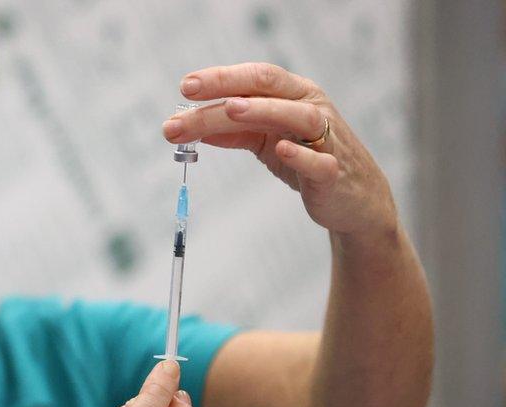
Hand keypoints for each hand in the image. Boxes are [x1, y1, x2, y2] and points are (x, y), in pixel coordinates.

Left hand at [162, 62, 397, 240]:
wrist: (350, 199)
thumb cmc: (306, 162)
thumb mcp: (265, 142)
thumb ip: (234, 132)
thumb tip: (191, 126)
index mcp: (294, 96)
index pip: (255, 77)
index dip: (221, 77)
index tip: (186, 85)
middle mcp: (311, 108)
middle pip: (269, 87)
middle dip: (228, 85)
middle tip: (189, 92)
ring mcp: (326, 139)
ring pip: (298, 116)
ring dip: (263, 109)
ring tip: (230, 108)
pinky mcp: (334, 173)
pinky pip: (320, 161)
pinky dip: (301, 155)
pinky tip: (281, 150)